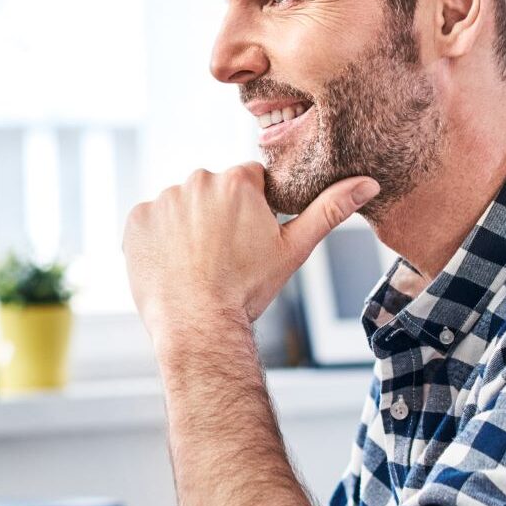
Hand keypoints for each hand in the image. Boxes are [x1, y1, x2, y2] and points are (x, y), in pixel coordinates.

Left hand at [123, 163, 377, 338]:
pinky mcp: (135, 220)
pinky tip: (173, 265)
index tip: (248, 240)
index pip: (249, 182)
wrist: (198, 325)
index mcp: (237, 179)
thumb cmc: (248, 289)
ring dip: (188, 227)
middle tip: (224, 256)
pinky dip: (159, 240)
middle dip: (219, 216)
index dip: (252, 211)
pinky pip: (150, 222)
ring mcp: (162, 199)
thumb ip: (330, 210)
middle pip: (213, 192)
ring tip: (198, 264)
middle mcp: (197, 180)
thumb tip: (369, 182)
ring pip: (182, 206)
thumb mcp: (294, 249)